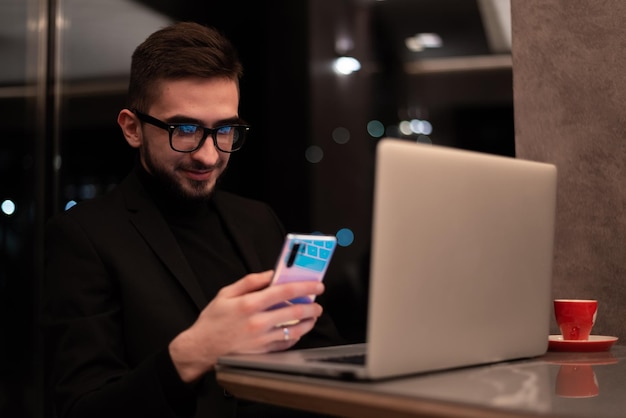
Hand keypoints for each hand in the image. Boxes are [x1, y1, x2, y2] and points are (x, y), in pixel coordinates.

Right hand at [169, 270, 324, 382]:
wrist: (201, 348)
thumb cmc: (212, 321)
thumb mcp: (226, 294)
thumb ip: (250, 282)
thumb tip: (270, 274)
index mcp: (249, 304)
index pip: (284, 292)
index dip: (304, 286)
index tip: (317, 284)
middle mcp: (258, 322)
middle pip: (295, 312)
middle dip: (312, 305)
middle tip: (317, 302)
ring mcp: (262, 339)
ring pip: (295, 330)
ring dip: (309, 321)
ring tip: (313, 315)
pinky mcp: (263, 352)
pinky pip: (286, 343)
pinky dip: (296, 336)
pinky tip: (298, 329)